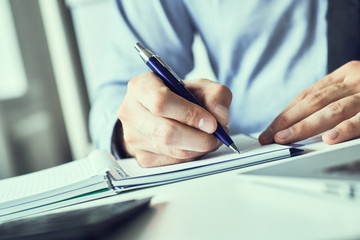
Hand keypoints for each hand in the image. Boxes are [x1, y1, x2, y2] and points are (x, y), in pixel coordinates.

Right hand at [117, 72, 231, 166]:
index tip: (210, 122)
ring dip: (198, 148)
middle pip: (166, 132)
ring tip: (211, 139)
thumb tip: (220, 116)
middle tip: (216, 136)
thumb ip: (216, 94)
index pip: (161, 102)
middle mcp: (131, 111)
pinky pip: (172, 162)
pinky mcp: (141, 157)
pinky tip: (196, 146)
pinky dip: (191, 156)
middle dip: (198, 138)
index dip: (189, 114)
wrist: (159, 113)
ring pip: (171, 150)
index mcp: (140, 86)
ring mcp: (133, 137)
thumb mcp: (200, 86)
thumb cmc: (179, 97)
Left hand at [259, 61, 359, 144]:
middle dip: (287, 120)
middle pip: (313, 101)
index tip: (270, 130)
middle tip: (269, 137)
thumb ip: (335, 100)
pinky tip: (329, 138)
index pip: (307, 95)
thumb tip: (302, 122)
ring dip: (305, 126)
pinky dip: (344, 129)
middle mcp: (354, 81)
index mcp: (345, 75)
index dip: (286, 113)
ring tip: (285, 138)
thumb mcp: (357, 87)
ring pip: (332, 110)